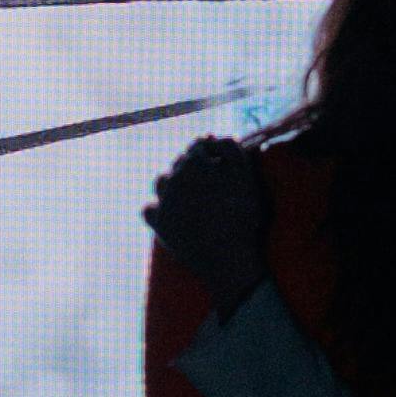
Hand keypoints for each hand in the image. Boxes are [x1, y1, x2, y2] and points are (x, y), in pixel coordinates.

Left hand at [144, 136, 271, 311]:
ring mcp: (164, 202)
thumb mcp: (246, 175)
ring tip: (189, 192)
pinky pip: (149, 210)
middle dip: (193, 166)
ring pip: (162, 182)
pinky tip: (170, 211)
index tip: (219, 160)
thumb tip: (215, 138)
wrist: (228, 258)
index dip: (211, 151)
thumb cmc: (242, 216)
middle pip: (180, 164)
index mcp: (193, 164)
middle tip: (209, 178)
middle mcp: (173, 179)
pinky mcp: (159, 225)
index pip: (199, 147)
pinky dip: (157, 207)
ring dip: (173, 182)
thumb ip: (231, 149)